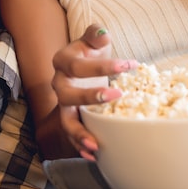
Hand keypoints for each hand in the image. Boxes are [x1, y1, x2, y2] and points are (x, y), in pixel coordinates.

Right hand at [51, 24, 136, 160]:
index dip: (102, 66)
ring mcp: (62, 103)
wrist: (82, 62)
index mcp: (63, 61)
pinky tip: (94, 155)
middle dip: (89, 97)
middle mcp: (58, 83)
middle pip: (67, 95)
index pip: (78, 65)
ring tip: (96, 145)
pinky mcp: (70, 117)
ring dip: (79, 133)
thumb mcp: (94, 39)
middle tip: (116, 95)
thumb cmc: (90, 50)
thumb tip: (103, 33)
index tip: (129, 64)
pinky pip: (71, 134)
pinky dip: (80, 145)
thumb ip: (96, 34)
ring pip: (65, 120)